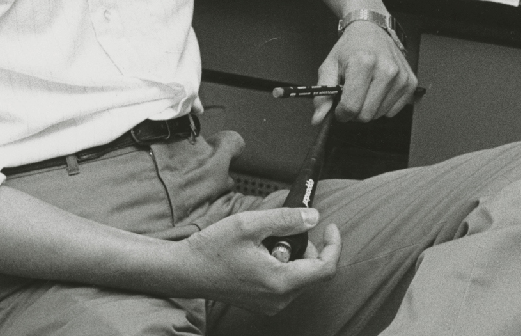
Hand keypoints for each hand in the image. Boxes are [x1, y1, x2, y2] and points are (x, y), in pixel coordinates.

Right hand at [178, 207, 340, 314]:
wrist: (187, 271)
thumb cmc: (214, 248)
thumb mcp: (249, 224)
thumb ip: (285, 219)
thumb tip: (314, 217)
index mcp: (280, 282)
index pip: (325, 268)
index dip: (333, 245)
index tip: (329, 226)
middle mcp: (280, 299)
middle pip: (312, 270)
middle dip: (304, 244)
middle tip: (281, 227)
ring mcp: (271, 303)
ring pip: (299, 275)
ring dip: (290, 252)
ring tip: (263, 239)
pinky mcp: (263, 302)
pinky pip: (285, 282)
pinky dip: (280, 263)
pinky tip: (257, 252)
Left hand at [312, 20, 416, 123]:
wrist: (371, 31)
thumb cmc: (350, 48)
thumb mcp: (329, 65)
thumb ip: (322, 94)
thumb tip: (318, 118)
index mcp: (363, 63)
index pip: (351, 106)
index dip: (340, 112)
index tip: (338, 107)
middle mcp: (386, 70)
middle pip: (366, 115)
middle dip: (354, 112)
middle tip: (350, 97)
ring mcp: (401, 77)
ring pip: (379, 115)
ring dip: (368, 108)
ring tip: (364, 89)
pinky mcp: (410, 83)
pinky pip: (393, 111)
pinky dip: (382, 106)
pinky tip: (377, 90)